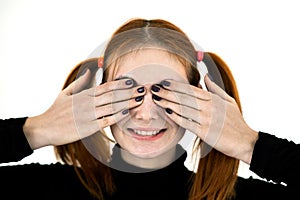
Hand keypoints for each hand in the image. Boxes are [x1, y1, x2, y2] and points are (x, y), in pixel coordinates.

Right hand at [24, 69, 144, 149]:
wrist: (44, 128)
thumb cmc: (55, 111)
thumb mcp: (65, 94)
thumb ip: (79, 83)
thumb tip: (89, 71)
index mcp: (83, 95)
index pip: (105, 87)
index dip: (120, 84)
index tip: (131, 81)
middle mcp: (87, 104)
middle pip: (112, 96)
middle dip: (128, 92)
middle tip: (142, 89)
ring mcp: (88, 116)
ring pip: (111, 107)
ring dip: (126, 103)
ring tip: (139, 100)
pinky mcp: (88, 128)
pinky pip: (105, 121)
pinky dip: (116, 117)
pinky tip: (126, 113)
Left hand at [151, 75, 257, 163]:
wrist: (245, 141)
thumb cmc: (236, 122)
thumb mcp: (228, 101)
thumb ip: (215, 88)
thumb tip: (205, 76)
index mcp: (214, 99)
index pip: (191, 89)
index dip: (176, 85)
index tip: (164, 82)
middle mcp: (209, 107)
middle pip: (184, 97)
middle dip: (167, 92)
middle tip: (154, 89)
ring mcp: (207, 119)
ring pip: (184, 108)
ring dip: (168, 103)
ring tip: (156, 99)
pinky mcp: (205, 132)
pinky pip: (187, 123)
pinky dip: (177, 117)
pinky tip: (168, 112)